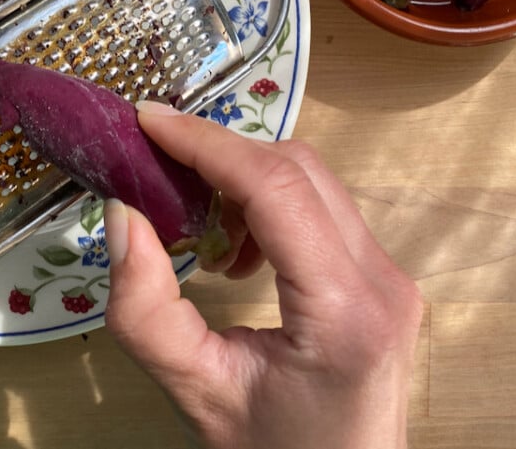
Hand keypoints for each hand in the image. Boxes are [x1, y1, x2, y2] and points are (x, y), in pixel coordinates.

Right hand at [103, 103, 422, 448]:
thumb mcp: (197, 394)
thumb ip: (146, 310)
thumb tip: (124, 213)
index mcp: (343, 312)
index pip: (275, 188)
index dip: (207, 143)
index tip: (147, 121)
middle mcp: (382, 281)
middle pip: (299, 170)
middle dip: (221, 155)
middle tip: (158, 167)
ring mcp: (392, 277)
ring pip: (315, 183)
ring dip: (246, 183)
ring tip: (200, 234)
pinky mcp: (384, 280)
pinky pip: (324, 211)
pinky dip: (271, 208)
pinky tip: (238, 255)